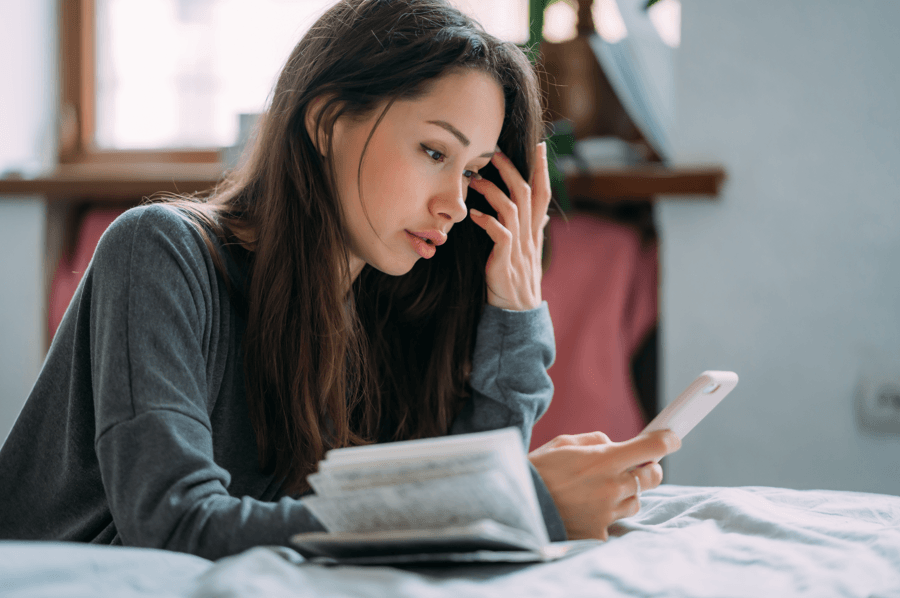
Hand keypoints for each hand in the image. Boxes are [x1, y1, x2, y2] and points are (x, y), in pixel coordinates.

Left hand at [468, 142, 551, 310]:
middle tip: (495, 152)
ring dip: (493, 191)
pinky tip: (473, 215)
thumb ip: (533, 231)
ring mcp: (519, 248)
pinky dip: (487, 221)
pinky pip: (500, 234)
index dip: (543, 170)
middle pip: (527, 193)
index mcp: (535, 231)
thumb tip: (543, 215)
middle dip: (513, 170)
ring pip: (513, 209)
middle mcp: (530, 235)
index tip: (541, 146)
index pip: (543, 193)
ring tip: (475, 180)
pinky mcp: (505, 260)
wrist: (517, 312)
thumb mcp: (527, 252)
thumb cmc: (517, 279)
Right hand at [528, 430, 680, 540]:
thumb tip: (616, 445)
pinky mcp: (599, 532)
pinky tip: (587, 508)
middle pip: (653, 476)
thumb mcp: (564, 443)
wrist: (516, 506)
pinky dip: (606, 515)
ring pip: (636, 501)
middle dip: (647, 468)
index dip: (666, 441)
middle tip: (633, 465)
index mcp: (604, 459)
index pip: (652, 448)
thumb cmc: (538, 471)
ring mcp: (607, 512)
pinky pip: (615, 522)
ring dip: (626, 494)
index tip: (671, 438)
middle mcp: (612, 487)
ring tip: (598, 490)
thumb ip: (596, 441)